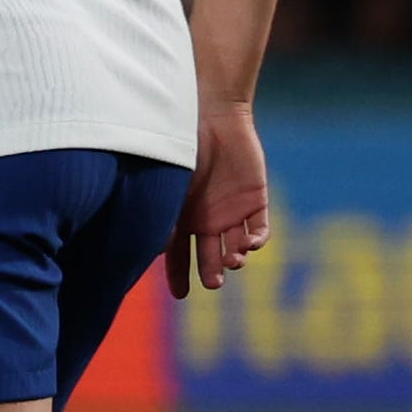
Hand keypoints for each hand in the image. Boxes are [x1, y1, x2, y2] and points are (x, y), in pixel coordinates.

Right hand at [169, 105, 271, 296]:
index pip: (177, 254)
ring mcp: (232, 211)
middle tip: (213, 283)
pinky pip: (260, 229)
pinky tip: (251, 245)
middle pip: (209, 255)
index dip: (178, 275)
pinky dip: (257, 241)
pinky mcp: (256, 201)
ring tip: (232, 260)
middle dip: (211, 272)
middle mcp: (206, 219)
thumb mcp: (166, 186)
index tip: (181, 295)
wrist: (211, 116)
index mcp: (180, 217)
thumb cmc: (179, 148)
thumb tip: (151, 248)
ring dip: (234, 258)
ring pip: (236, 247)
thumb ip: (161, 215)